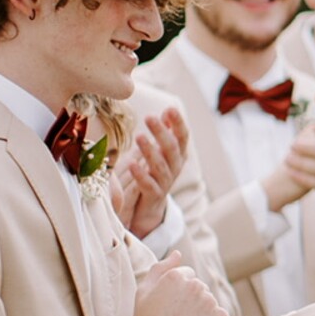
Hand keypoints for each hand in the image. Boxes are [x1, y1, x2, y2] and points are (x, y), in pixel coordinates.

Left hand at [112, 108, 188, 238]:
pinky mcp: (154, 194)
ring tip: (139, 136)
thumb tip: (167, 111)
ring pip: (160, 165)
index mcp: (179, 154)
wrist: (151, 206)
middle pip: (171, 148)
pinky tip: (132, 164)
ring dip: (150, 150)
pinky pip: (148, 184)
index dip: (178, 123)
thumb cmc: (156, 172)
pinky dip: (141, 174)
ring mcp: (166, 181)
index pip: (183, 136)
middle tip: (149, 117)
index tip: (170, 109)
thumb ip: (166, 132)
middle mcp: (176, 167)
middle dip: (161, 132)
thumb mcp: (163, 152)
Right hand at [132, 252, 227, 315]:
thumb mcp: (143, 294)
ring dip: (200, 312)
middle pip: (199, 288)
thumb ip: (160, 269)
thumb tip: (178, 253)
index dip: (176, 292)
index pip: (186, 276)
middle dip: (190, 300)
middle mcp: (195, 285)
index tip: (168, 306)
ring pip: (208, 302)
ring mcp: (210, 301)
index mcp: (176, 277)